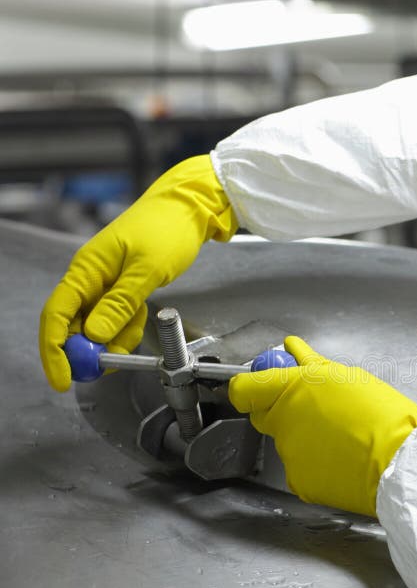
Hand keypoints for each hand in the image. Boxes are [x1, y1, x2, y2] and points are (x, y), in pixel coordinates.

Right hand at [39, 155, 237, 390]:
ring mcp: (106, 284)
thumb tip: (93, 334)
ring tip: (136, 328)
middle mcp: (90, 277)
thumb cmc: (167, 229)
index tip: (64, 378)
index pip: (56, 314)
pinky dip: (127, 326)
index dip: (55, 349)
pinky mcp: (123, 288)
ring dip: (113, 339)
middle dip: (86, 351)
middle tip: (105, 368)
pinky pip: (117, 317)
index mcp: (87, 269)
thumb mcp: (147, 269)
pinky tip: (142, 316)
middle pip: (73, 324)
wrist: (189, 209)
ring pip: (98, 325)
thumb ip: (120, 303)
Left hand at [229, 337, 416, 516]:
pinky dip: (317, 464)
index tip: (261, 384)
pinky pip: (300, 468)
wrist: (399, 462)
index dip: (249, 385)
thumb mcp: (348, 377)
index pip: (244, 387)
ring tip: (343, 439)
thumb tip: (294, 352)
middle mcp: (283, 419)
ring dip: (307, 438)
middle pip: (264, 414)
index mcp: (293, 387)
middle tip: (314, 410)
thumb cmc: (383, 417)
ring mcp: (289, 452)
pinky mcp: (298, 480)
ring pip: (288, 442)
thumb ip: (313, 366)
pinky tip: (342, 459)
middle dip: (281, 410)